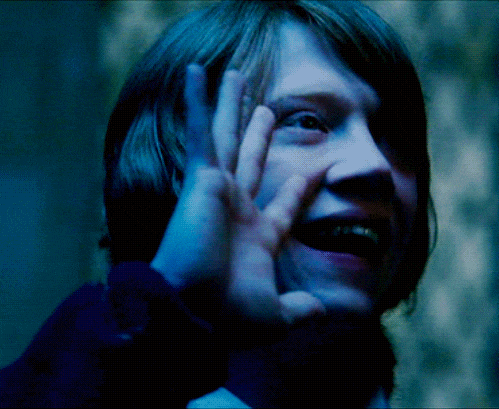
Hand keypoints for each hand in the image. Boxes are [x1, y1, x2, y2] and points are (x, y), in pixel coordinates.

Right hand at [151, 65, 324, 323]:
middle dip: (258, 134)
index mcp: (258, 238)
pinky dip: (195, 103)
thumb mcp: (276, 317)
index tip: (317, 170)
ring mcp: (218, 191)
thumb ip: (300, 310)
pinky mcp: (200, 180)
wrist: (192, 314)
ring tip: (235, 75)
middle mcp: (237, 210)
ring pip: (226, 137)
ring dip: (229, 106)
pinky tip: (196, 72)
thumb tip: (326, 312)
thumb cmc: (229, 319)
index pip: (284, 204)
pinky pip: (199, 134)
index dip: (301, 187)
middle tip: (265, 108)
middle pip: (252, 159)